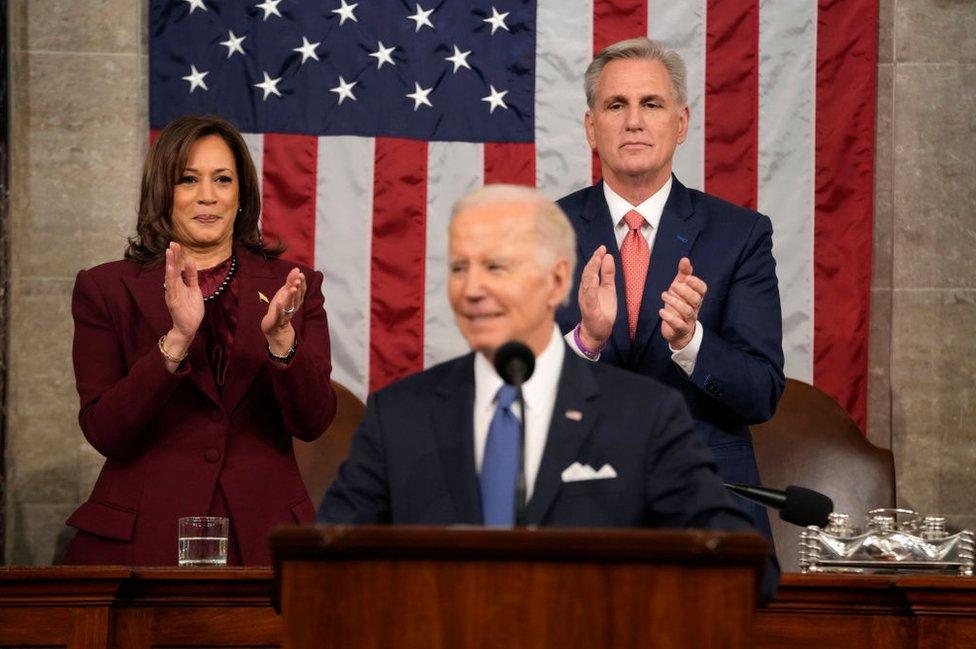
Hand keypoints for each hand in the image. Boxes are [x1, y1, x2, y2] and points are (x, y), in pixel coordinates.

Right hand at [162, 242, 203, 362]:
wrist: (189, 327)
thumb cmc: (191, 309)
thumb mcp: (195, 289)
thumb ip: (192, 276)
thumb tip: (191, 262)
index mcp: (180, 284)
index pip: (178, 267)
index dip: (178, 256)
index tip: (177, 244)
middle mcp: (174, 286)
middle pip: (173, 268)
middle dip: (173, 256)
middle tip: (172, 243)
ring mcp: (172, 293)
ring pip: (170, 276)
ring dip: (170, 264)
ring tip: (169, 252)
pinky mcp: (173, 300)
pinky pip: (171, 287)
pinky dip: (170, 277)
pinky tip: (170, 269)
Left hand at [262, 267, 305, 355]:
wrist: (275, 328)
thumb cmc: (280, 308)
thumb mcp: (285, 293)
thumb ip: (290, 281)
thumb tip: (297, 269)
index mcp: (295, 301)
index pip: (300, 292)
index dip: (301, 284)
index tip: (301, 275)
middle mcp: (292, 308)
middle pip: (296, 298)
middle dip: (297, 289)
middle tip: (298, 280)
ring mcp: (285, 315)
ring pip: (289, 306)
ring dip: (291, 297)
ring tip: (291, 289)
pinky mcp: (277, 321)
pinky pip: (279, 315)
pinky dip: (280, 309)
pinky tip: (279, 302)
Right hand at [577, 245, 616, 349]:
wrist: (598, 330)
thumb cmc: (602, 309)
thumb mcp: (609, 288)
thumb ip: (608, 273)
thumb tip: (608, 256)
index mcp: (589, 285)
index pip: (591, 269)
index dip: (596, 258)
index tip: (602, 248)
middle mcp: (585, 291)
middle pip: (587, 274)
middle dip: (593, 262)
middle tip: (600, 251)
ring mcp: (586, 300)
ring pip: (586, 284)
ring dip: (591, 272)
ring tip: (596, 261)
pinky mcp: (590, 310)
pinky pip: (589, 298)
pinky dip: (591, 289)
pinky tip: (594, 280)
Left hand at [659, 257, 706, 349]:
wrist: (678, 331)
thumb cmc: (679, 305)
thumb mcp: (680, 289)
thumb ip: (683, 274)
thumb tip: (685, 259)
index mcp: (696, 296)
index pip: (702, 289)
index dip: (695, 283)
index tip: (686, 278)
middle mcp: (694, 308)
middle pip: (696, 299)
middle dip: (684, 291)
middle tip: (672, 286)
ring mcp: (688, 319)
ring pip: (687, 311)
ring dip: (675, 302)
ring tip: (663, 295)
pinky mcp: (680, 329)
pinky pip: (678, 325)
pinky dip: (670, 318)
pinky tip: (661, 311)